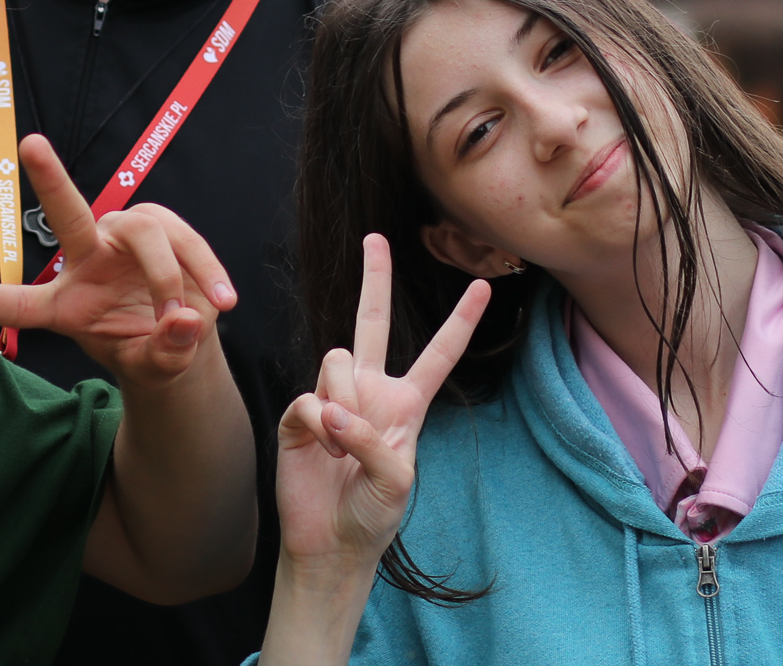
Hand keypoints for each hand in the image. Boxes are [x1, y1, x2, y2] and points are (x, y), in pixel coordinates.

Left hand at [0, 133, 236, 386]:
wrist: (186, 337)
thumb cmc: (152, 351)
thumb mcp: (155, 368)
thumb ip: (165, 353)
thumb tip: (185, 320)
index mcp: (65, 303)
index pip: (15, 301)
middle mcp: (90, 258)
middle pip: (69, 214)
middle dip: (51, 177)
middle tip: (31, 143)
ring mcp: (127, 238)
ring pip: (147, 236)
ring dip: (170, 279)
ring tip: (188, 322)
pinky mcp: (166, 229)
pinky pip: (186, 243)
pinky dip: (206, 272)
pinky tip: (224, 301)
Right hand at [275, 236, 489, 572]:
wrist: (329, 544)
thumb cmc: (372, 517)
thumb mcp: (398, 483)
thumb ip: (375, 441)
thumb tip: (332, 411)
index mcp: (405, 404)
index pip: (438, 355)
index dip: (460, 321)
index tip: (483, 285)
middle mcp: (368, 392)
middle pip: (371, 322)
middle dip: (374, 278)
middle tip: (375, 239)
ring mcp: (331, 398)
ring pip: (337, 359)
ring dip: (342, 403)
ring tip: (341, 446)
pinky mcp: (299, 413)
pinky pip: (308, 397)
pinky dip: (318, 425)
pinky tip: (321, 451)